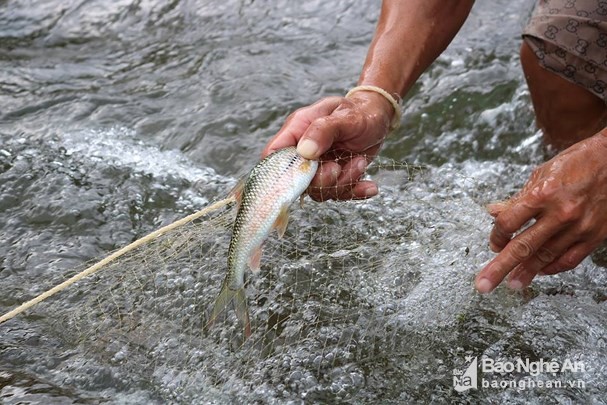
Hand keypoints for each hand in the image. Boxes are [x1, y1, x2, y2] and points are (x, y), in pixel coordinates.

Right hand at [262, 91, 393, 200]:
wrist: (377, 118)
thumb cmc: (358, 112)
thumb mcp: (344, 116)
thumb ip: (323, 130)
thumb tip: (304, 152)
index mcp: (297, 131)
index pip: (273, 155)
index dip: (279, 171)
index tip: (302, 174)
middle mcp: (304, 153)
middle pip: (297, 181)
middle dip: (321, 180)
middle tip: (338, 166)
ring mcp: (318, 168)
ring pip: (320, 191)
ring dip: (344, 182)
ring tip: (361, 162)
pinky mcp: (335, 179)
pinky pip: (340, 194)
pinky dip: (357, 191)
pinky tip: (370, 187)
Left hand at [475, 132, 606, 292]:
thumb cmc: (576, 163)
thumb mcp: (540, 174)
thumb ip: (517, 199)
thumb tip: (493, 212)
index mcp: (543, 194)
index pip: (509, 222)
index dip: (497, 235)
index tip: (493, 242)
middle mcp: (561, 212)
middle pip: (523, 246)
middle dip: (501, 267)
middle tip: (484, 284)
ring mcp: (579, 226)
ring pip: (546, 256)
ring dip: (527, 272)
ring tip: (513, 284)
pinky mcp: (595, 235)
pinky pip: (570, 259)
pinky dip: (553, 267)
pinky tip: (541, 272)